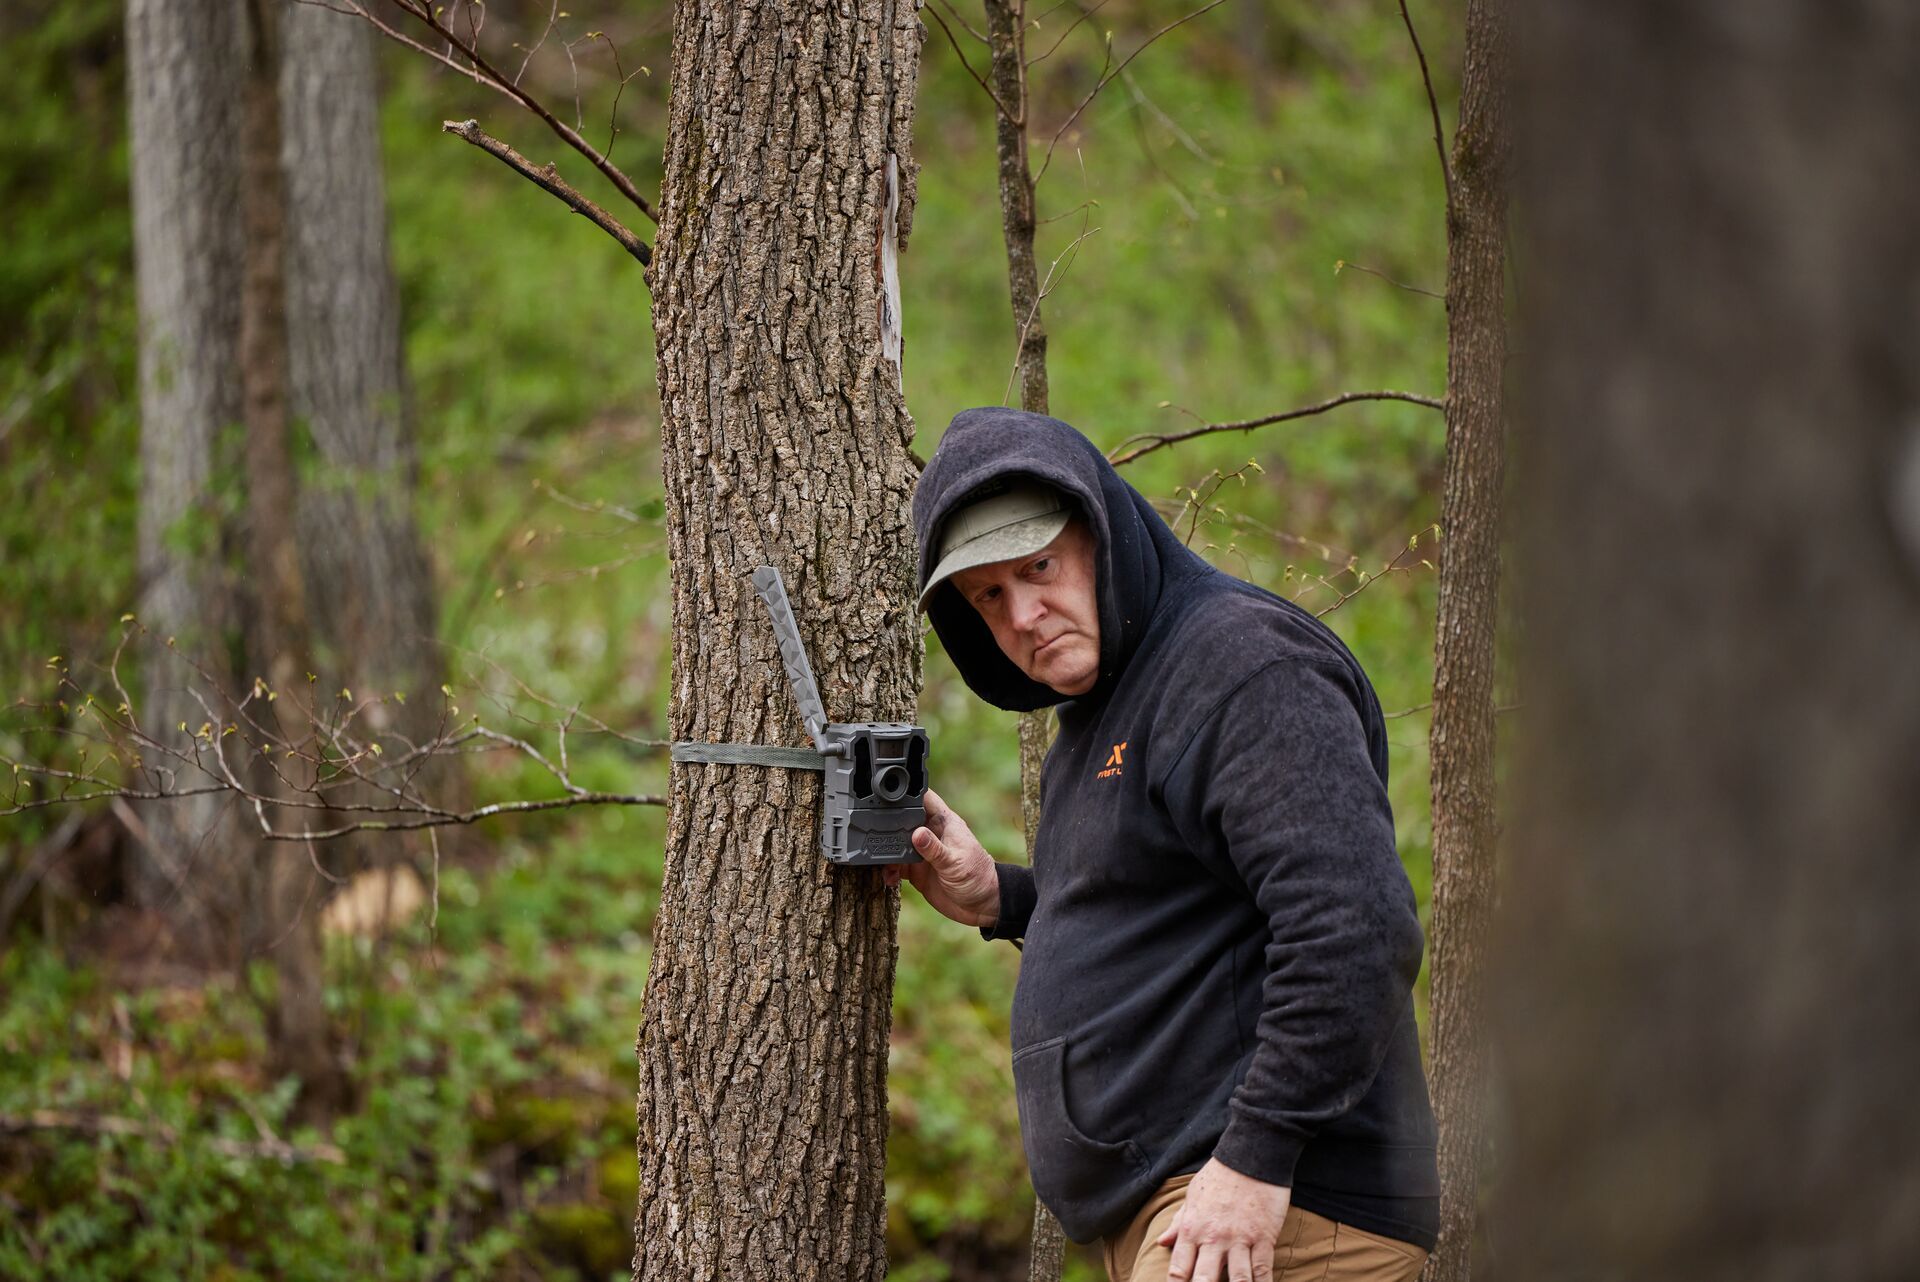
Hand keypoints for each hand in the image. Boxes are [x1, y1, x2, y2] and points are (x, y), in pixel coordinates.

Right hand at [881, 788, 999, 927]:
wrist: (982, 906)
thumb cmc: (978, 878)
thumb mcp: (956, 862)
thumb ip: (935, 849)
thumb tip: (916, 834)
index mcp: (944, 823)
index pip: (924, 798)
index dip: (908, 792)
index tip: (888, 792)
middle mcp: (931, 834)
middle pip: (904, 819)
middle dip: (888, 823)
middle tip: (872, 831)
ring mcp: (922, 852)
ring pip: (897, 844)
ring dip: (886, 850)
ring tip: (881, 859)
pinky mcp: (917, 870)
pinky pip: (897, 866)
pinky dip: (889, 871)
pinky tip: (889, 878)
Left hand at [1156, 1159, 1291, 1281]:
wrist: (1252, 1154)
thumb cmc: (1220, 1175)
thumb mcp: (1194, 1195)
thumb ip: (1179, 1223)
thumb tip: (1161, 1242)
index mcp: (1193, 1228)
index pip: (1178, 1268)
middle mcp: (1214, 1238)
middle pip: (1203, 1280)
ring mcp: (1240, 1239)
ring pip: (1237, 1280)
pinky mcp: (1264, 1238)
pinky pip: (1263, 1270)